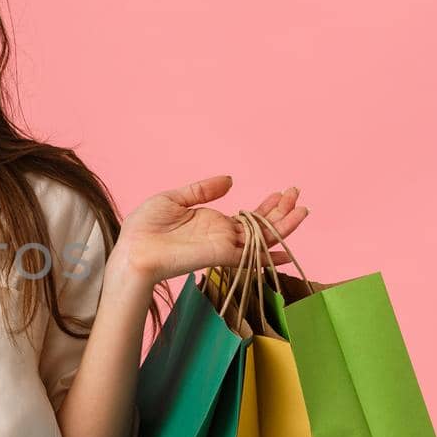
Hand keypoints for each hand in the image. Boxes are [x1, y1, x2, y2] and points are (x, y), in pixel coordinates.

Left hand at [110, 175, 308, 284]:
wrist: (133, 248)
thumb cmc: (145, 227)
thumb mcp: (175, 198)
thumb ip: (203, 190)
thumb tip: (229, 180)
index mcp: (213, 223)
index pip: (248, 217)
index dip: (267, 207)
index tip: (281, 193)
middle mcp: (222, 236)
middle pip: (261, 227)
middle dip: (281, 212)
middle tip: (297, 194)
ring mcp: (223, 247)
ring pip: (261, 239)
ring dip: (283, 226)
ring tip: (302, 209)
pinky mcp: (219, 256)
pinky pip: (249, 256)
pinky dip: (269, 254)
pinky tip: (288, 251)